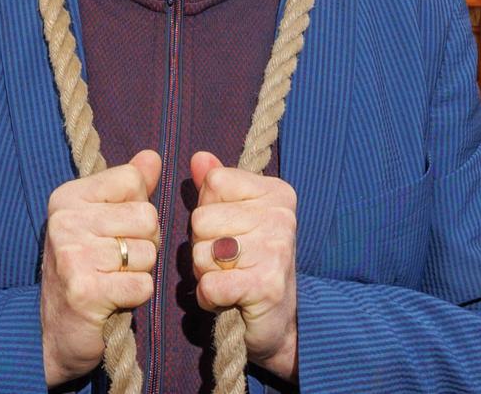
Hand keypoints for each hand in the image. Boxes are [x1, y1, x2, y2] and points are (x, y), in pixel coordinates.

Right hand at [39, 149, 162, 385]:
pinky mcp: (85, 290)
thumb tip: (153, 157)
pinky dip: (137, 296)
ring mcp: (72, 255)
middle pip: (147, 217)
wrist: (56, 333)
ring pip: (148, 253)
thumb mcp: (102, 221)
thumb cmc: (85, 271)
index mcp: (67, 198)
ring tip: (112, 280)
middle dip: (144, 245)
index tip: (115, 231)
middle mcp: (65, 221)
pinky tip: (113, 299)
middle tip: (116, 263)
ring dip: (139, 272)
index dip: (138, 209)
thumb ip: (129, 188)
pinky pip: (144, 284)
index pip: (133, 181)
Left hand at [189, 151, 299, 379]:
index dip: (208, 211)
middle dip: (203, 246)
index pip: (213, 184)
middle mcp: (281, 216)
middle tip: (228, 262)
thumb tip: (199, 158)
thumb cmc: (251, 264)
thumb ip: (216, 187)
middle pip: (201, 219)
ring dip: (205, 274)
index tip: (229, 231)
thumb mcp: (235, 218)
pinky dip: (209, 298)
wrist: (281, 323)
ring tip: (230, 280)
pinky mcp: (265, 286)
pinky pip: (209, 285)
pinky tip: (229, 299)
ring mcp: (276, 250)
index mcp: (276, 193)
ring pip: (201, 253)